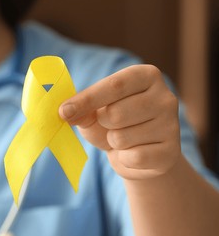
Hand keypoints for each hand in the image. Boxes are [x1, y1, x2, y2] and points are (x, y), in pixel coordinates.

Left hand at [59, 65, 180, 179]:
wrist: (138, 154)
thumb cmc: (113, 125)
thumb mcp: (94, 111)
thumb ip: (80, 109)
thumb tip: (64, 112)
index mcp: (146, 76)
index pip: (114, 85)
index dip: (86, 99)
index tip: (63, 111)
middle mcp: (165, 97)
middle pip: (116, 114)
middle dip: (104, 124)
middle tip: (111, 125)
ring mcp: (172, 125)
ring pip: (122, 138)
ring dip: (114, 142)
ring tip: (125, 138)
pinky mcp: (172, 152)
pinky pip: (134, 157)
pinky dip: (125, 159)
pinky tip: (134, 153)